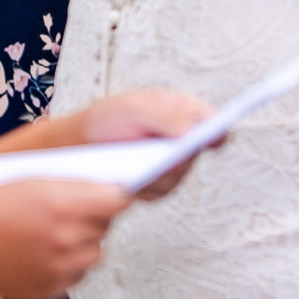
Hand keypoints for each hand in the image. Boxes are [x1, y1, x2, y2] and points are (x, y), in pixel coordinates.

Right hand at [0, 179, 128, 298]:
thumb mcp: (31, 181)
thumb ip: (72, 186)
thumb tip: (106, 189)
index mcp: (66, 206)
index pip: (118, 200)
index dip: (114, 195)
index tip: (108, 193)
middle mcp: (70, 239)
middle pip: (107, 226)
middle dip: (95, 217)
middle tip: (70, 211)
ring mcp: (63, 269)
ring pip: (95, 252)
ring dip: (84, 242)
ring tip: (54, 233)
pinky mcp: (55, 291)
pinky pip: (78, 273)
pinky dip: (69, 264)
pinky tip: (43, 252)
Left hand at [68, 88, 215, 199]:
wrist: (80, 143)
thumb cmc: (109, 118)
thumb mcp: (134, 108)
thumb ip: (165, 116)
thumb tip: (191, 130)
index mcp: (182, 110)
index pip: (210, 118)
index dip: (218, 128)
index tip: (216, 136)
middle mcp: (182, 138)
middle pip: (197, 152)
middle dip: (179, 156)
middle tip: (166, 158)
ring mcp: (172, 163)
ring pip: (179, 175)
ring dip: (159, 173)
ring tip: (138, 168)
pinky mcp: (157, 184)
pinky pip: (160, 190)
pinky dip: (146, 186)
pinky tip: (130, 180)